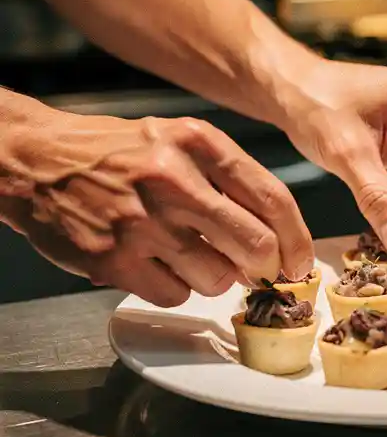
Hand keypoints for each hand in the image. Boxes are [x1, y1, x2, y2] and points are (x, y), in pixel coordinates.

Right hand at [0, 107, 313, 306]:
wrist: (36, 159)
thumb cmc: (119, 153)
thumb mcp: (180, 141)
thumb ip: (229, 180)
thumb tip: (276, 239)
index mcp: (198, 143)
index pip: (273, 198)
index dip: (297, 239)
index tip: (301, 261)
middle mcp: (173, 180)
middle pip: (255, 246)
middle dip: (265, 269)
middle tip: (258, 272)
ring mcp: (142, 222)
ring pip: (217, 278)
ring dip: (214, 278)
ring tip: (190, 256)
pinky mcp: (113, 258)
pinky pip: (175, 295)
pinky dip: (175, 289)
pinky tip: (157, 265)